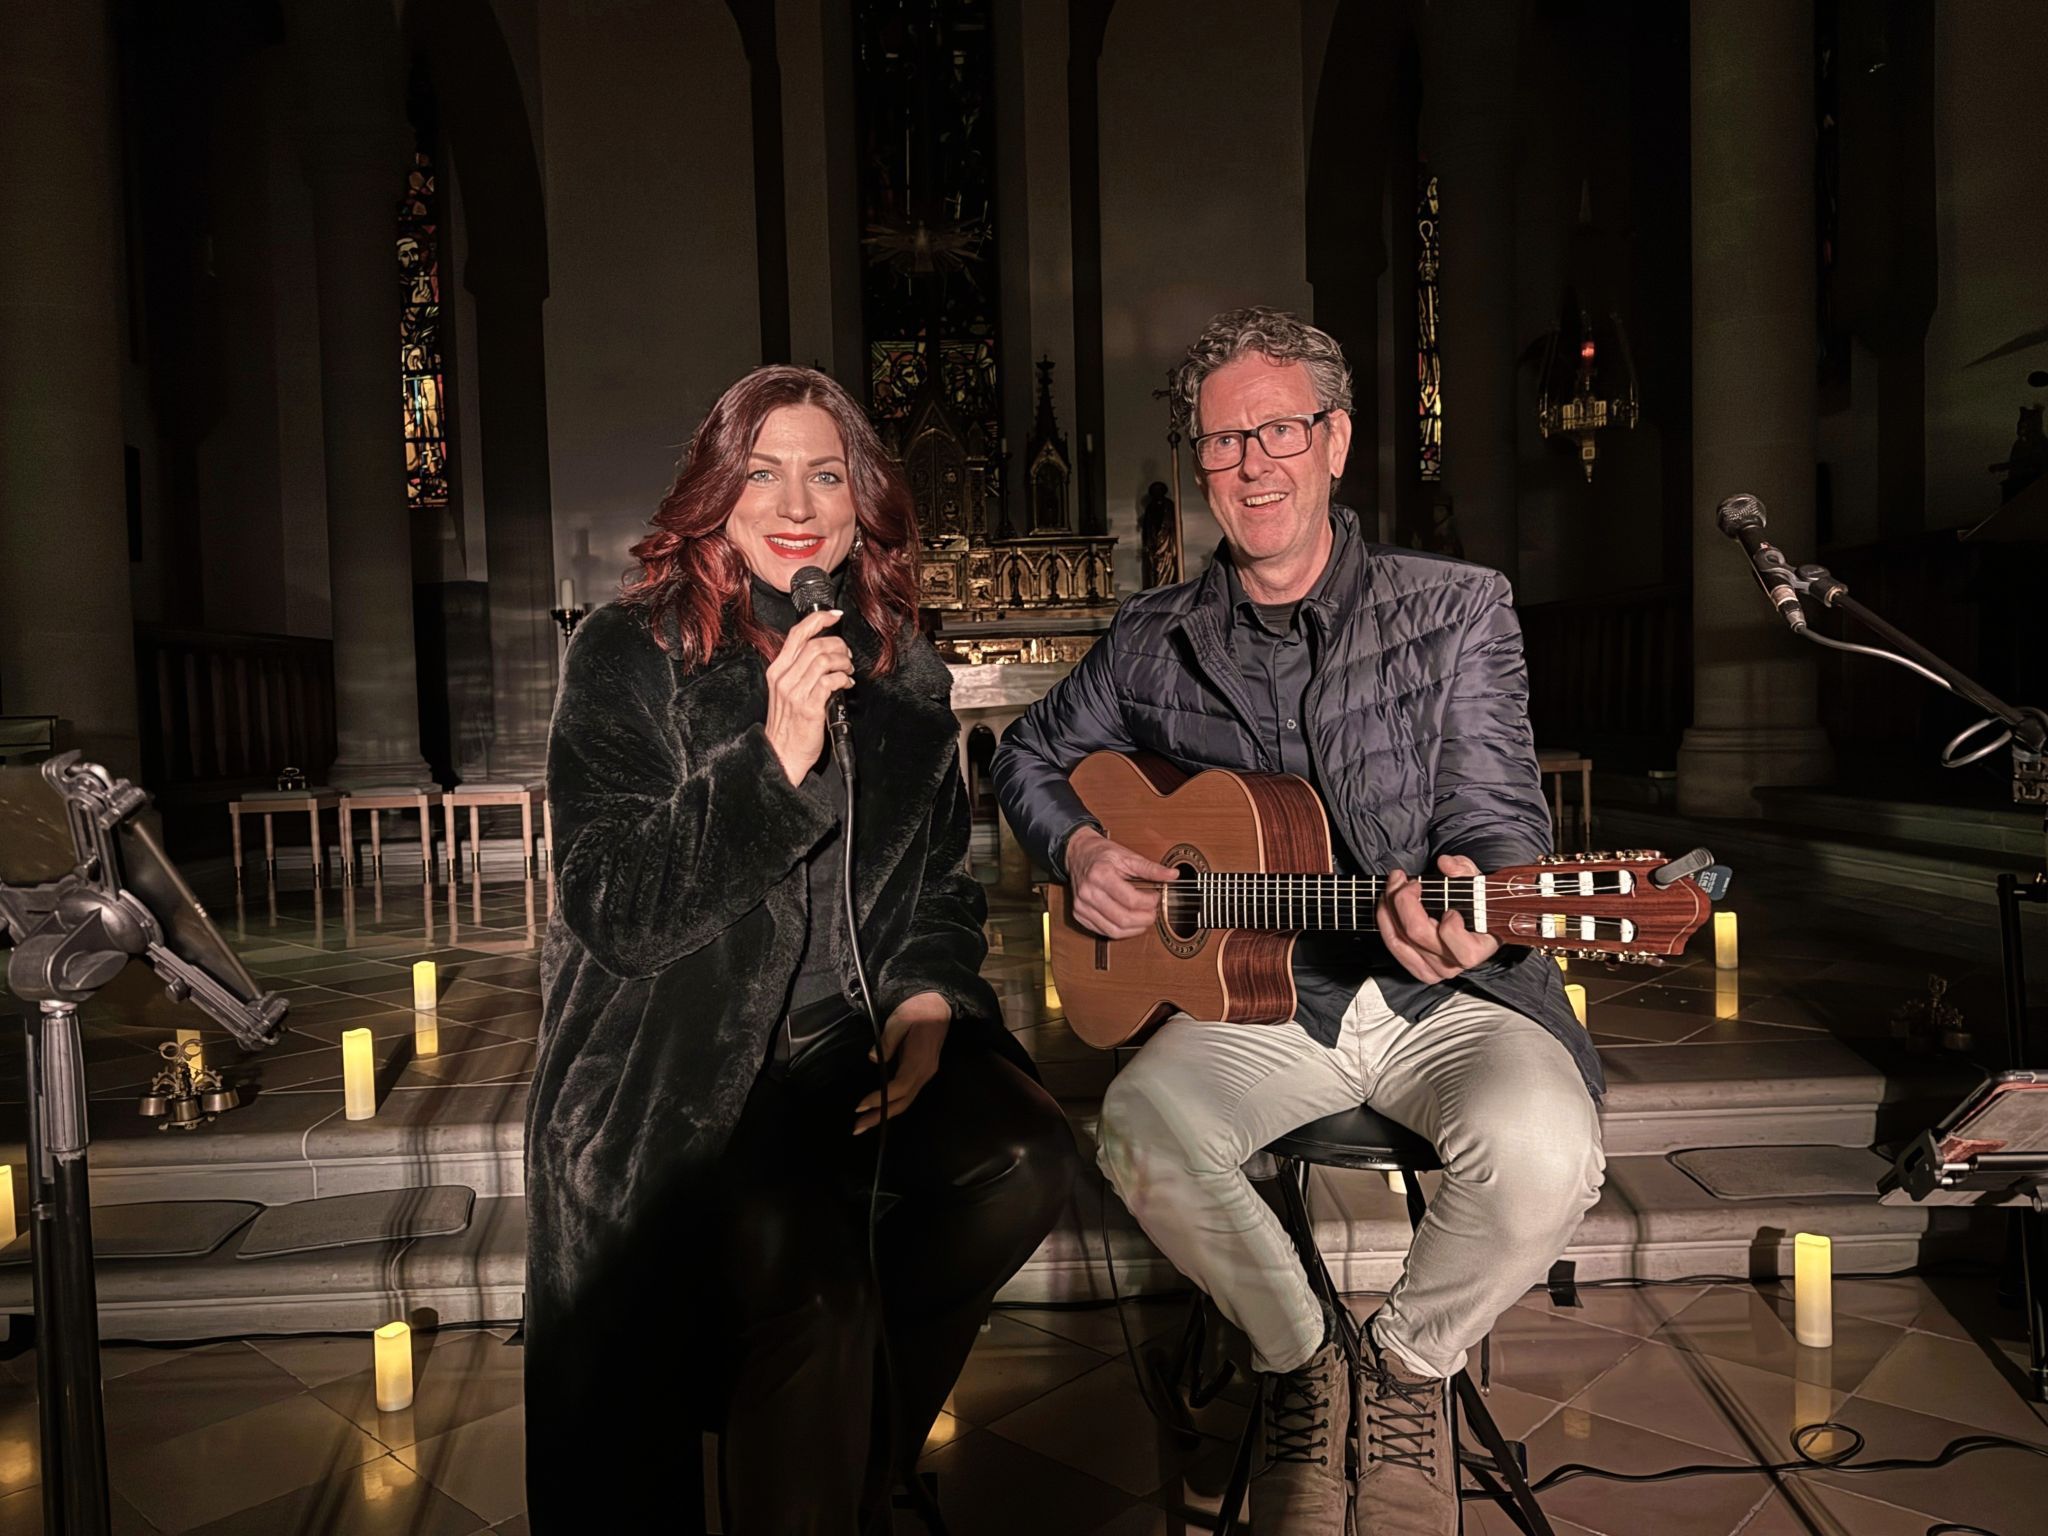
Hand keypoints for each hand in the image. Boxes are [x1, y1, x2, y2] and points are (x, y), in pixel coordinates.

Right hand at [764, 608, 853, 783]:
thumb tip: (823, 652)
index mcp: (777, 670)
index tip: (835, 615)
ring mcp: (795, 692)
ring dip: (843, 662)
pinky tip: (846, 684)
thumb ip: (799, 671)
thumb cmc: (787, 724)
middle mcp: (783, 678)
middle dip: (838, 645)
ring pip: (823, 659)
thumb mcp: (786, 691)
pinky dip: (843, 678)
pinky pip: (830, 680)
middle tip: (847, 656)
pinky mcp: (808, 706)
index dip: (818, 620)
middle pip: (814, 644)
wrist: (781, 754)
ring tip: (847, 670)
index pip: (797, 634)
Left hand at [853, 992, 950, 1134]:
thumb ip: (887, 1040)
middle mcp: (925, 1072)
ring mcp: (926, 1073)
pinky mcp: (923, 1072)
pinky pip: (908, 1094)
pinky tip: (879, 1110)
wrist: (938, 1005)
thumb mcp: (900, 1019)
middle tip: (856, 1128)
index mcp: (919, 1060)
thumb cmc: (917, 1009)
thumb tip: (873, 1058)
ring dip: (885, 1115)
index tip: (860, 1105)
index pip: (899, 1087)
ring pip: (906, 1101)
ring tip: (864, 1124)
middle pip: (903, 1102)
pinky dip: (892, 1105)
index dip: (880, 1099)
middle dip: (880, 1116)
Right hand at [1064, 827, 1176, 939]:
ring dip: (1134, 929)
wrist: (1078, 854)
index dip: (1149, 903)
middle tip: (1153, 912)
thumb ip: (1150, 868)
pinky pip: (1103, 931)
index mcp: (1100, 874)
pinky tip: (1129, 923)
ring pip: (1113, 930)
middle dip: (1144, 920)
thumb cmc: (1102, 854)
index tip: (1156, 898)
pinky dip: (1120, 931)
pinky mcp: (1079, 914)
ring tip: (1143, 919)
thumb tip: (1172, 875)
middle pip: (1122, 919)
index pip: (1130, 900)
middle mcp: (1088, 892)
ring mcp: (1081, 906)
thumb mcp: (1127, 856)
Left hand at [1375, 854, 1501, 983]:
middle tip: (1402, 878)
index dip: (1443, 916)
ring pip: (1399, 940)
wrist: (1474, 925)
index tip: (1446, 902)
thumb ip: (1463, 869)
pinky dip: (1385, 923)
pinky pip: (1393, 947)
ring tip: (1391, 886)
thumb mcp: (1475, 881)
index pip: (1450, 934)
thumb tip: (1445, 864)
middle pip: (1416, 933)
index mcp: (1475, 948)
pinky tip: (1386, 905)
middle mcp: (1453, 964)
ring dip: (1388, 909)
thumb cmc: (1475, 904)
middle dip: (1403, 899)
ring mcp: (1435, 971)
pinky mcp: (1419, 970)